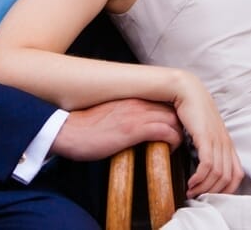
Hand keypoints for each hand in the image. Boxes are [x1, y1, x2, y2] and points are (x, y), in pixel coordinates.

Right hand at [51, 98, 182, 160]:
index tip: (177, 129)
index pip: (166, 102)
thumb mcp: (112, 115)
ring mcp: (137, 114)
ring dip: (181, 136)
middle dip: (183, 125)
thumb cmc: (86, 128)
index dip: (175, 116)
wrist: (67, 130)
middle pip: (175, 109)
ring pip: (175, 120)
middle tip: (183, 141)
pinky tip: (169, 152)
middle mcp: (138, 102)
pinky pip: (167, 132)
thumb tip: (140, 128)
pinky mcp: (134, 129)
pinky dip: (173, 143)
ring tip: (177, 149)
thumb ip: (129, 115)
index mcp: (133, 98)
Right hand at [173, 72, 243, 196]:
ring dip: (204, 188)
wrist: (187, 91)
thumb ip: (208, 147)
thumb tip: (203, 167)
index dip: (227, 191)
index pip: (238, 175)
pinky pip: (208, 165)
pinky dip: (200, 178)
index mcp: (228, 143)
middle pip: (229, 178)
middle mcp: (226, 143)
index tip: (212, 197)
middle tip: (199, 198)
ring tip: (191, 192)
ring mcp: (217, 140)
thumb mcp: (204, 132)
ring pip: (218, 174)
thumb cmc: (193, 111)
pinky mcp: (206, 137)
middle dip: (214, 193)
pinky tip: (191, 182)